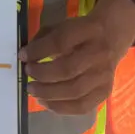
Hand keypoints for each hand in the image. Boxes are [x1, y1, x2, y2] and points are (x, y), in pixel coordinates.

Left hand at [20, 0, 134, 114]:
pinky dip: (60, 108)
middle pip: (68, 69)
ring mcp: (104, 75)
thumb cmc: (80, 32)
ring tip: (33, 91)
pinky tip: (45, 103)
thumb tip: (26, 57)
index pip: (61, 42)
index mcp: (88, 30)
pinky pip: (82, 106)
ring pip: (74, 91)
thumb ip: (44, 38)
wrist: (112, 37)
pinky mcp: (105, 91)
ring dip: (48, 94)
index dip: (39, 51)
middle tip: (28, 74)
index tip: (23, 56)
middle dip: (42, 74)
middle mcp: (99, 54)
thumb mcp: (63, 26)